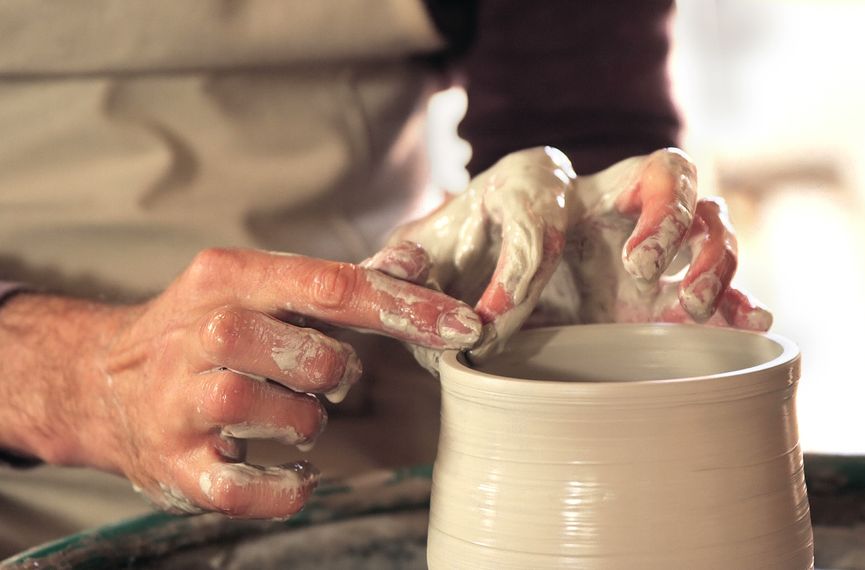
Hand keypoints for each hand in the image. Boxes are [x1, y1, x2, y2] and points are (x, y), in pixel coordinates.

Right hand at [43, 248, 479, 517]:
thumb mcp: (259, 287)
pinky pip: (248, 489)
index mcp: (227, 278)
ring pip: (284, 416)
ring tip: (288, 415)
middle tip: (321, 374)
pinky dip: (287, 487)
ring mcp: (180, 403)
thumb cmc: (202, 329)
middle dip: (336, 370)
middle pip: (311, 353)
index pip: (334, 287)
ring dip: (307, 423)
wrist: (97, 382)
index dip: (407, 309)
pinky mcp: (174, 464)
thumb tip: (415, 262)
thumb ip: (340, 281)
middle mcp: (198, 334)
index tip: (464, 327)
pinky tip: (296, 473)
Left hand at [369, 147, 769, 373]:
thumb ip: (407, 269)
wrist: (497, 269)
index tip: (487, 324)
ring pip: (710, 221)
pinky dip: (742, 302)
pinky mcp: (664, 293)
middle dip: (664, 215)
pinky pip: (724, 283)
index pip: (540, 209)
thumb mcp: (427, 255)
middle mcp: (601, 204)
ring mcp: (642, 247)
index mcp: (537, 186)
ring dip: (711, 260)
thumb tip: (406, 297)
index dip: (515, 271)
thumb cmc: (463, 253)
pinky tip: (747, 324)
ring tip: (686, 305)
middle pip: (666, 172)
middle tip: (639, 265)